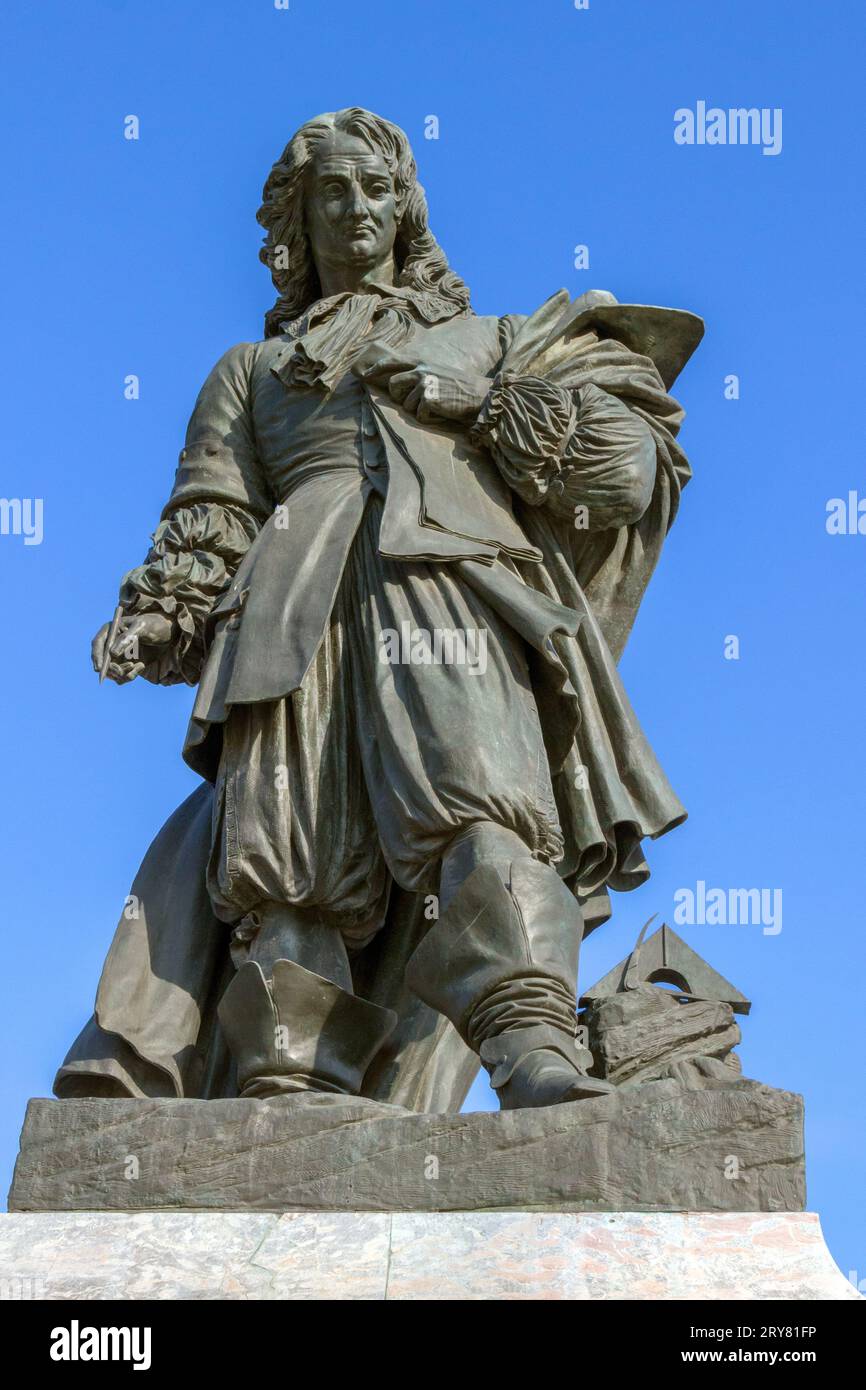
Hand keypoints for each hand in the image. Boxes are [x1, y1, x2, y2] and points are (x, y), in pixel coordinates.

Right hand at [90, 611, 173, 683]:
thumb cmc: (153, 626)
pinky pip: (123, 677)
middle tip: (121, 672)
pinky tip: (142, 665)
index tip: (99, 668)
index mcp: (111, 631)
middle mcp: (111, 645)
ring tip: (139, 664)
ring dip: (123, 673)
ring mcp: (118, 657)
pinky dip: (131, 675)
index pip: (97, 644)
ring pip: (113, 672)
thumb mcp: (141, 627)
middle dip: (111, 669)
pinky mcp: (126, 666)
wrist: (167, 635)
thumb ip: (126, 638)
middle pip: (103, 661)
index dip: (96, 656)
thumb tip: (112, 654)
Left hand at [353, 346, 490, 423]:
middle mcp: (421, 370)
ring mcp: (424, 384)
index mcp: (423, 362)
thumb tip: (398, 383)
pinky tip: (443, 412)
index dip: (377, 368)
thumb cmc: (460, 387)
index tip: (365, 375)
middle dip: (399, 398)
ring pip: (406, 405)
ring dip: (419, 410)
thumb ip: (420, 373)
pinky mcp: (429, 399)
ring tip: (437, 406)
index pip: (393, 361)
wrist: (481, 396)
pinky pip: (419, 415)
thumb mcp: (438, 372)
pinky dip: (430, 418)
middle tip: (414, 403)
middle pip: (393, 385)